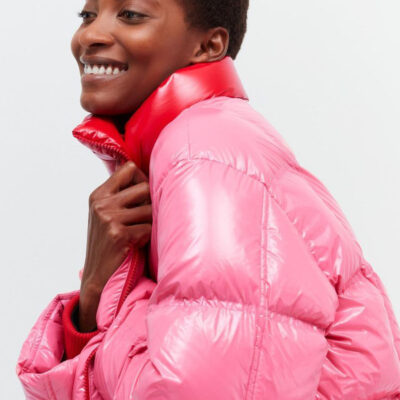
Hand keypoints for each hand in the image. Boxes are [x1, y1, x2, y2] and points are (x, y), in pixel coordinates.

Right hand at [78, 161, 151, 331]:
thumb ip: (121, 195)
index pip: (129, 168)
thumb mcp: (106, 214)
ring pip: (150, 209)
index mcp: (99, 194)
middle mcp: (102, 203)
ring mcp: (109, 218)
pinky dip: (147, 237)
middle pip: (145, 187)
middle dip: (151, 203)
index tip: (144, 195)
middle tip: (146, 217)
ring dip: (150, 222)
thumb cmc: (108, 244)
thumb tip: (150, 177)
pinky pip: (149, 228)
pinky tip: (137, 243)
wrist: (97, 276)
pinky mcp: (119, 234)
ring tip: (140, 232)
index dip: (143, 179)